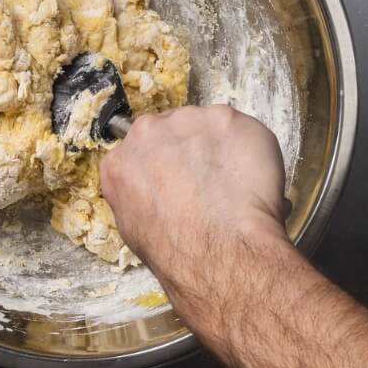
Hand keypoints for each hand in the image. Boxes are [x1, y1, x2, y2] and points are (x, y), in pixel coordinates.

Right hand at [100, 105, 288, 295]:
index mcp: (119, 162)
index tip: (177, 176)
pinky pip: (240, 129)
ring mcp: (187, 121)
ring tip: (231, 182)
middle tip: (207, 179)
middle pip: (171, 128)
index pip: (140, 151)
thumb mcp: (131, 226)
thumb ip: (137, 194)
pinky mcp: (226, 119)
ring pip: (207, 126)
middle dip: (188, 148)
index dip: (163, 163)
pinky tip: (248, 177)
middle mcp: (147, 133)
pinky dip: (248, 149)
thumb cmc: (172, 248)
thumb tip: (156, 191)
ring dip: (218, 147)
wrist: (213, 247)